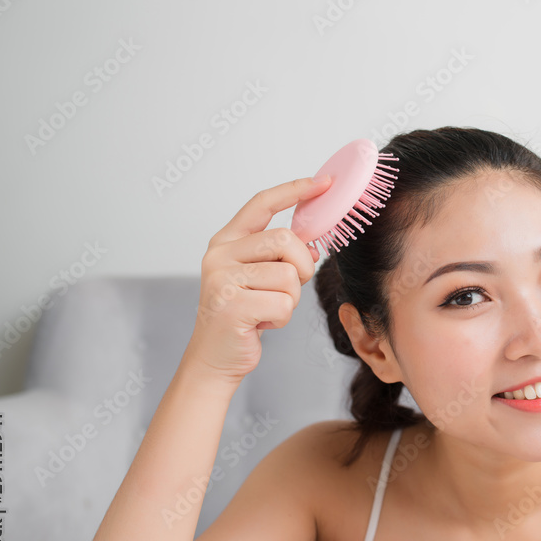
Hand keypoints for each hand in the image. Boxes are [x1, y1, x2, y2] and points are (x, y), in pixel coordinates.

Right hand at [181, 175, 332, 384]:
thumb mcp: (260, 277)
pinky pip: (282, 304)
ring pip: (288, 275)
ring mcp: (222, 279)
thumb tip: (312, 246)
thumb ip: (278, 255)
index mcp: (226, 241)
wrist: (216, 357)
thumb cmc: (243, 315)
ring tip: (267, 308)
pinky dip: (281, 319)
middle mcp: (219, 255)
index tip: (323, 183)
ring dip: (290, 298)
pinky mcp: (230, 306)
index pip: (262, 204)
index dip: (294, 190)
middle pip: (284, 239)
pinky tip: (261, 323)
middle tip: (289, 287)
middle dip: (300, 265)